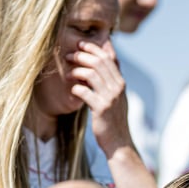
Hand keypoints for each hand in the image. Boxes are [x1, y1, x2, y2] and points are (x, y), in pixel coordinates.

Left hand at [68, 39, 133, 155]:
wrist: (119, 143)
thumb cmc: (114, 120)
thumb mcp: (117, 98)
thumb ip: (112, 80)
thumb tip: (103, 64)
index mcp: (121, 83)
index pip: (109, 57)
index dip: (94, 47)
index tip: (80, 44)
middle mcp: (118, 87)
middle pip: (99, 61)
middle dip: (82, 55)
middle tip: (69, 56)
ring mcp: (110, 98)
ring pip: (91, 73)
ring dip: (76, 71)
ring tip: (67, 74)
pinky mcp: (101, 109)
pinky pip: (84, 91)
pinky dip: (76, 88)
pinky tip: (73, 90)